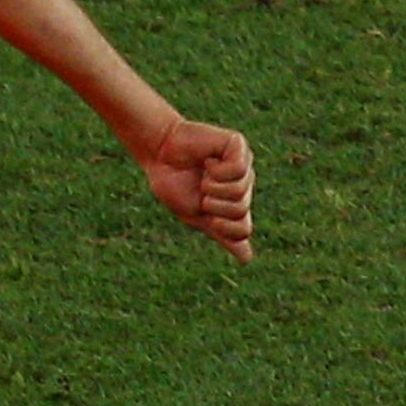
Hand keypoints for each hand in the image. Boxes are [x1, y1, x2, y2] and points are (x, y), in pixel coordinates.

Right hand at [134, 117, 256, 261]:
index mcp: (235, 203)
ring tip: (203, 173)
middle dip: (214, 204)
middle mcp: (244, 185)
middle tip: (201, 189)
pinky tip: (208, 160)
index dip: (221, 227)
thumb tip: (247, 260)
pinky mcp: (239, 146)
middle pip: (241, 210)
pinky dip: (218, 170)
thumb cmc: (173, 182)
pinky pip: (238, 169)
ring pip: (239, 190)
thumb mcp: (195, 215)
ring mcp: (244, 165)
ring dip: (213, 186)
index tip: (204, 213)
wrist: (157, 151)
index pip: (243, 229)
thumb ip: (222, 234)